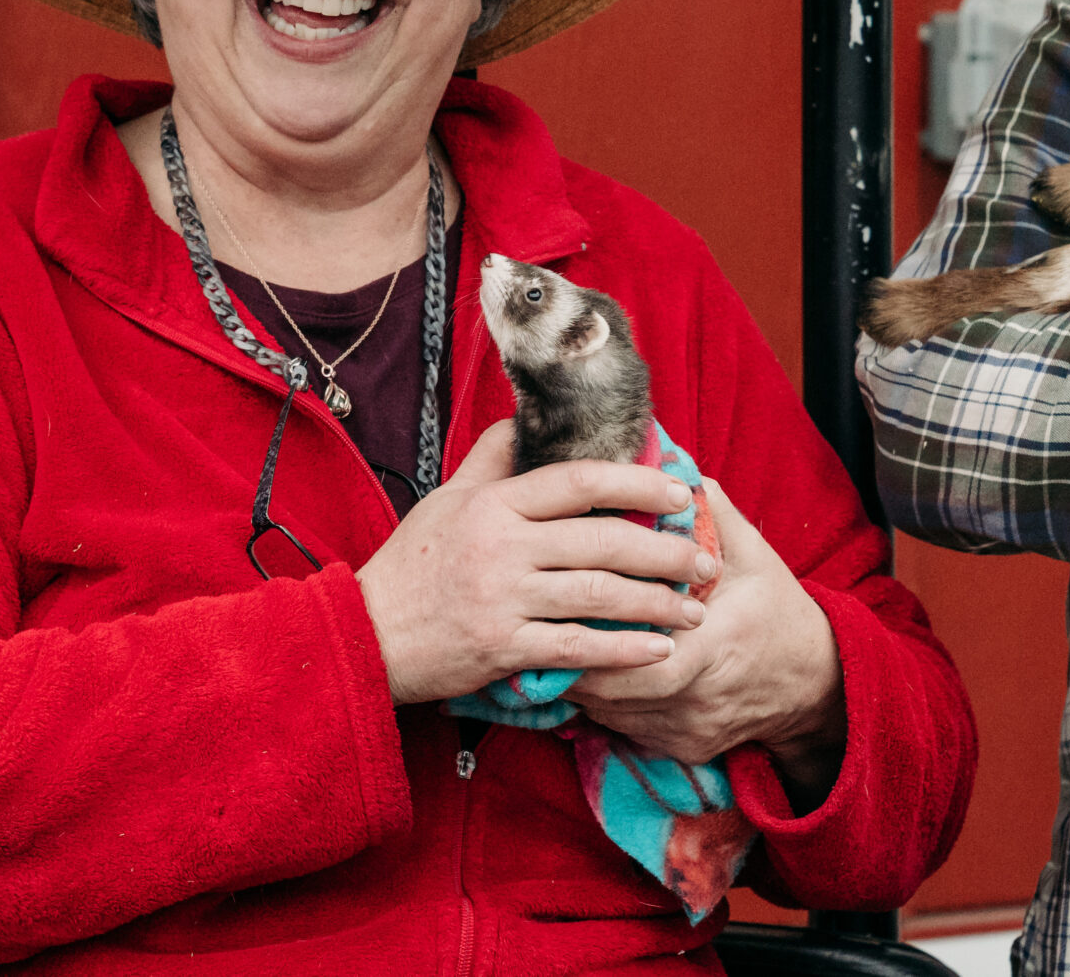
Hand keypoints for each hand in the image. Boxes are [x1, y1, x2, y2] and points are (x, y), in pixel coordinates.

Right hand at [356, 421, 718, 705]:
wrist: (363, 634)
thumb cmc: (412, 565)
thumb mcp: (446, 499)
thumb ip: (489, 459)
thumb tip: (519, 418)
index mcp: (495, 503)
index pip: (580, 480)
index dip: (639, 482)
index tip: (682, 491)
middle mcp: (503, 545)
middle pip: (604, 540)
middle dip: (667, 551)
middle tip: (707, 560)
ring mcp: (503, 597)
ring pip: (599, 595)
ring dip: (657, 603)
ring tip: (695, 609)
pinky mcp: (502, 647)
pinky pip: (578, 647)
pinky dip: (624, 649)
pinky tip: (659, 650)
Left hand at [564, 478, 847, 801]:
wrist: (815, 683)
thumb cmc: (778, 610)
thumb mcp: (755, 557)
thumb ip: (714, 514)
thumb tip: (672, 466)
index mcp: (717, 646)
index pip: (642, 654)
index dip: (598, 637)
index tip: (564, 609)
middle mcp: (699, 698)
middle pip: (616, 692)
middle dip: (575, 662)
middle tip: (543, 629)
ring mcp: (688, 730)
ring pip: (612, 716)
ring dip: (581, 685)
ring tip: (552, 648)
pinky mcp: (682, 748)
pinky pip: (627, 730)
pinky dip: (604, 706)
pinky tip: (588, 676)